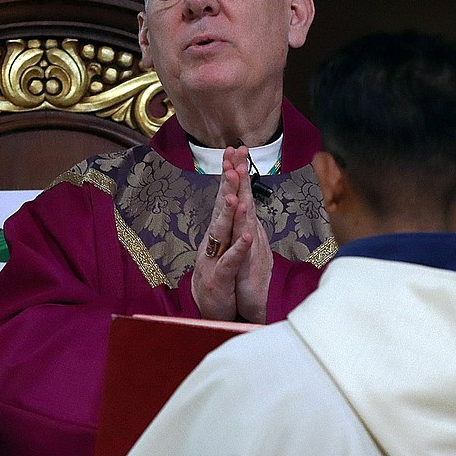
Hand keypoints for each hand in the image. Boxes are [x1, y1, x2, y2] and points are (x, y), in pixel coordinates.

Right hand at [191, 147, 271, 322]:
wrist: (209, 306)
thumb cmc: (222, 272)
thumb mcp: (229, 240)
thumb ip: (233, 218)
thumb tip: (239, 193)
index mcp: (221, 229)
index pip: (228, 195)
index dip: (232, 173)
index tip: (237, 150)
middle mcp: (215, 238)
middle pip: (223, 206)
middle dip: (228, 182)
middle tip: (232, 159)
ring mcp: (215, 256)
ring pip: (222, 230)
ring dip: (229, 212)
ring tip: (236, 194)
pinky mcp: (220, 277)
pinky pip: (230, 260)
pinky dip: (238, 248)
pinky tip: (246, 235)